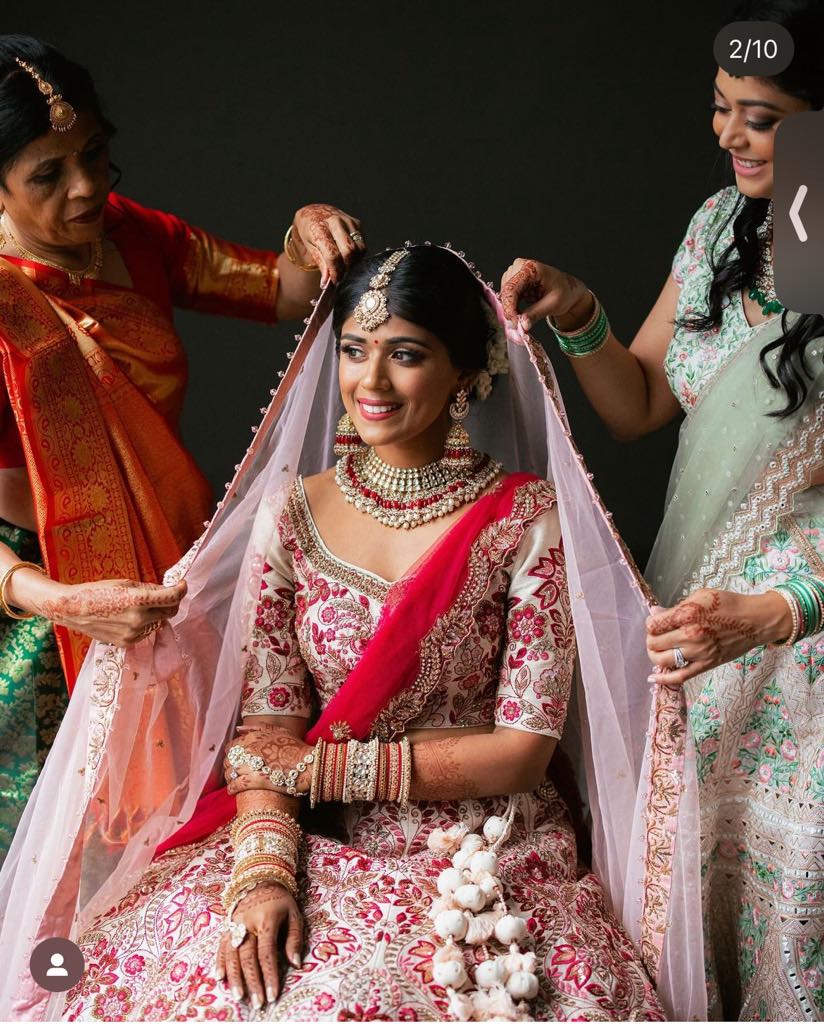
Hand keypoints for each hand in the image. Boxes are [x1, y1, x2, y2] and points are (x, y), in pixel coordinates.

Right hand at [35, 578, 185, 645]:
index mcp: (139, 600)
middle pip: (170, 611)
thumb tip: (168, 591)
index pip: (172, 597)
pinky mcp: (128, 642)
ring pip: (159, 622)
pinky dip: (145, 623)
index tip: (182, 585)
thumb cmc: (98, 591)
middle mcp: (139, 619)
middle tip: (165, 594)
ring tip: (139, 606)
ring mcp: (134, 633)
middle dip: (171, 602)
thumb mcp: (126, 583)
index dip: (181, 589)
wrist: (73, 610)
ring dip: (156, 613)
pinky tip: (130, 617)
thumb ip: (150, 589)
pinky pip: (147, 631)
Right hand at [216, 882, 302, 1006]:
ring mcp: (234, 923)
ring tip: (239, 996)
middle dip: (253, 982)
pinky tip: (220, 978)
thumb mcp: (294, 914)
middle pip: (248, 957)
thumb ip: (294, 939)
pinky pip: (221, 946)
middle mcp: (248, 923)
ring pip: (232, 955)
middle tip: (257, 1003)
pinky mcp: (226, 924)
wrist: (261, 876)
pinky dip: (220, 963)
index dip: (270, 976)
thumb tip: (295, 963)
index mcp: (266, 920)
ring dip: (235, 978)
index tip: (273, 995)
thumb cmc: (281, 900)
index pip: (267, 954)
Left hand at [224, 724, 313, 795]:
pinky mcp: (253, 780)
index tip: (237, 759)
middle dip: (230, 766)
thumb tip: (238, 729)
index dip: (232, 754)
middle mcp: (248, 749)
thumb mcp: (278, 731)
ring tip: (235, 781)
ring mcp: (250, 764)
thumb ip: (257, 727)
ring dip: (230, 778)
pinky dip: (232, 788)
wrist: (307, 765)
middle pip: (229, 760)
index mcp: (253, 737)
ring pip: (230, 773)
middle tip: (235, 772)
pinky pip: (235, 785)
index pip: (231, 746)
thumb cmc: (296, 747)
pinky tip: (234, 790)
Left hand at [292, 204, 365, 285]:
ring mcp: (348, 221)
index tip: (335, 281)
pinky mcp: (356, 223)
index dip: (335, 271)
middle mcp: (335, 221)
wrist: (313, 212)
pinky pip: (362, 243)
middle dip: (346, 267)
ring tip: (344, 266)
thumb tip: (326, 282)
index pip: (332, 254)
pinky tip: (348, 257)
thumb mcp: (309, 247)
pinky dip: (357, 254)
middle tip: (341, 275)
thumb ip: (320, 263)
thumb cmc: (309, 230)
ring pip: (359, 248)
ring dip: (354, 261)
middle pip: (349, 251)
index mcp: (320, 227)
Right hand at [500, 258, 590, 331]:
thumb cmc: (565, 292)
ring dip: (512, 308)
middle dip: (510, 309)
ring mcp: (516, 272)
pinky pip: (508, 296)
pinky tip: (521, 311)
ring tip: (524, 316)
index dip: (510, 307)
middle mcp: (521, 266)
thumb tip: (522, 325)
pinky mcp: (515, 280)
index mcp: (532, 268)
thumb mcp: (553, 304)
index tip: (514, 322)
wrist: (569, 290)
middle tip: (518, 324)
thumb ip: (535, 314)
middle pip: (506, 291)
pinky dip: (513, 306)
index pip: (512, 288)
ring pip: (505, 294)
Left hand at [645, 587, 790, 684]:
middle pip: (654, 643)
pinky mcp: (706, 665)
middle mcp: (690, 635)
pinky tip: (653, 678)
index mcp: (687, 615)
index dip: (651, 623)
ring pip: (663, 660)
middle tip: (657, 635)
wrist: (755, 621)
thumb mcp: (700, 596)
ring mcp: (698, 653)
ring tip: (658, 650)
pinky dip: (664, 679)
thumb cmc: (729, 604)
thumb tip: (656, 612)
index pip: (653, 625)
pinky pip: (680, 676)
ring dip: (654, 655)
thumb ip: (676, 607)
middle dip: (651, 638)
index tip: (656, 622)